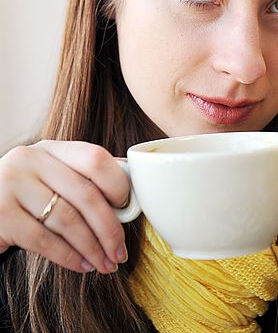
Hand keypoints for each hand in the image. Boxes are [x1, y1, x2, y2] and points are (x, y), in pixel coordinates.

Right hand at [0, 140, 130, 272]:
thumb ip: (81, 176)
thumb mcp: (49, 177)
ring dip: (93, 247)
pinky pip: (44, 240)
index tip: (127, 208)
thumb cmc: (22, 198)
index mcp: (50, 148)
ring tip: (105, 263)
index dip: (118, 184)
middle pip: (86, 193)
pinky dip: (69, 256)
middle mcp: (30, 159)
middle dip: (110, 227)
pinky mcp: (0, 214)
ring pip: (68, 220)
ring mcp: (12, 184)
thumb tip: (129, 184)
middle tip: (121, 250)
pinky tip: (83, 265)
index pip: (95, 157)